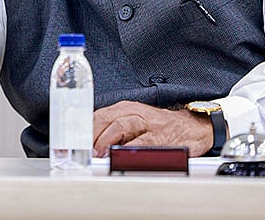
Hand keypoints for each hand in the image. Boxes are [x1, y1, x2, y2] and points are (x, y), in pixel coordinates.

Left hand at [92, 100, 212, 156]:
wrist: (191, 127)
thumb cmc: (157, 126)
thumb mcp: (132, 121)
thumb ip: (112, 130)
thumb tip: (89, 146)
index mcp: (123, 108)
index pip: (96, 115)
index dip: (82, 129)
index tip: (72, 142)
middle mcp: (133, 112)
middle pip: (105, 119)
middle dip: (91, 135)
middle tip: (83, 150)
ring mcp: (147, 123)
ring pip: (121, 126)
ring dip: (106, 140)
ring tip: (98, 153)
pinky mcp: (160, 137)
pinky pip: (142, 142)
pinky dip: (130, 150)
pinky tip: (121, 157)